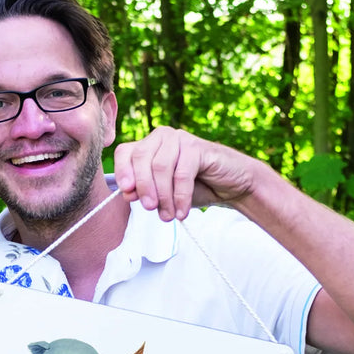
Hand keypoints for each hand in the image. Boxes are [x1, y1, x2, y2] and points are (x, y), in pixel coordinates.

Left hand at [113, 126, 255, 220]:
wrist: (231, 186)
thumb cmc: (194, 188)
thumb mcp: (163, 194)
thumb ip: (144, 192)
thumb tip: (127, 193)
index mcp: (149, 145)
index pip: (125, 152)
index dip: (122, 171)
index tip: (126, 192)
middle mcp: (162, 137)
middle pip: (141, 158)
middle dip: (143, 187)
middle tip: (150, 209)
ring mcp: (180, 139)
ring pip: (160, 167)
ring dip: (163, 196)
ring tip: (169, 216)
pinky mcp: (198, 147)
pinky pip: (182, 174)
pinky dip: (180, 196)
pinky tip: (182, 212)